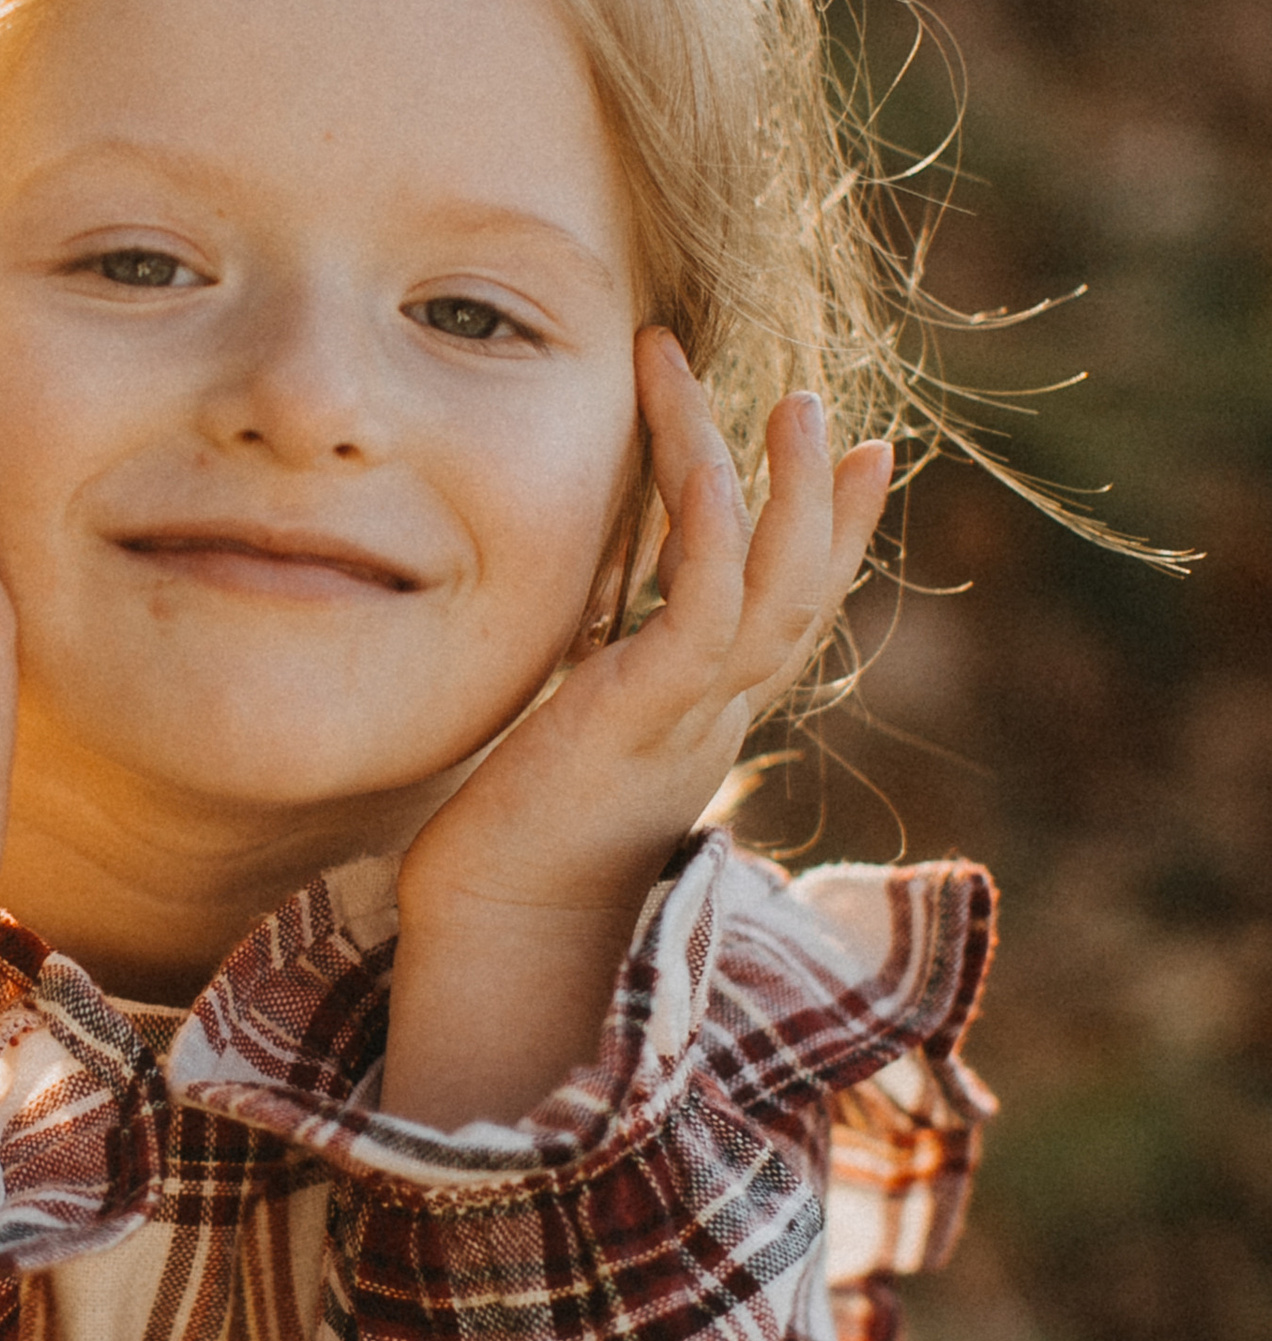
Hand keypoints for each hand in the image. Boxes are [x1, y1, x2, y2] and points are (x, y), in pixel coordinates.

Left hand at [381, 328, 891, 1126]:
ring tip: (797, 405)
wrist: (490, 935)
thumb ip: (594, 687)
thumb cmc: (507, 849)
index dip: (822, 539)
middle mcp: (715, 718)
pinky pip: (703, 608)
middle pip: (800, 594)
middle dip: (823, 501)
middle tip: (827, 415)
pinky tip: (711, 461)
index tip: (851, 458)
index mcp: (699, 723)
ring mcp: (691, 718)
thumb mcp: (567, 740)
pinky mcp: (645, 717)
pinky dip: (716, 528)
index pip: (779, 618)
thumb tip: (586, 634)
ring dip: (789, 489)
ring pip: (771, 586)